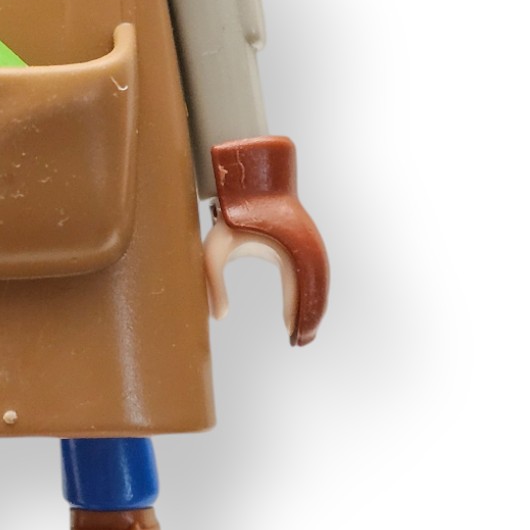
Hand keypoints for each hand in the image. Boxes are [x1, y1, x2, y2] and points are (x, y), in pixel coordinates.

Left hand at [207, 136, 328, 344]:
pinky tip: (302, 314)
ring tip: (305, 335)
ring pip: (318, 282)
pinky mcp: (297, 246)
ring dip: (314, 307)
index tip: (291, 335)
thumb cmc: (226, 218)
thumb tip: (218, 315)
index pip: (299, 290)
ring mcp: (303, 245)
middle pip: (315, 289)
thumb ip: (212, 282)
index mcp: (284, 250)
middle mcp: (300, 248)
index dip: (298, 313)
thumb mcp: (214, 248)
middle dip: (311, 317)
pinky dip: (311, 294)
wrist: (243, 187)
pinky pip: (311, 273)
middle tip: (301, 343)